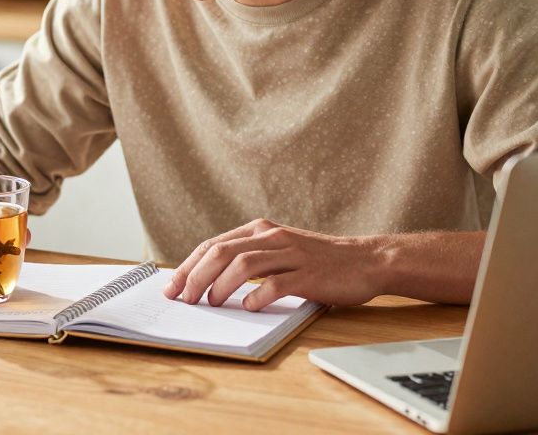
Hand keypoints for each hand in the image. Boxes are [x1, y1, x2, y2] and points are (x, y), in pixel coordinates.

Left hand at [162, 219, 384, 311]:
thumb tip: (208, 282)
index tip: (172, 287)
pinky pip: (275, 284)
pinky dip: (256, 297)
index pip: (213, 244)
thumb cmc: (319, 262)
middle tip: (184, 298)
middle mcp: (272, 237)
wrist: (365, 261)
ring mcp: (290, 254)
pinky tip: (249, 307)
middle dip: (196, 276)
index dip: (188, 266)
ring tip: (212, 304)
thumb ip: (250, 259)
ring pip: (243, 264)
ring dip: (221, 286)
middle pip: (221, 252)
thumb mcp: (280, 251)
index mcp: (261, 230)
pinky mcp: (307, 274)